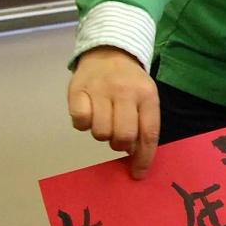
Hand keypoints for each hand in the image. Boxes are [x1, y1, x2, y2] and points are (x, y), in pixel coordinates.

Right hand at [68, 47, 160, 178]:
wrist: (110, 52)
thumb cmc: (131, 82)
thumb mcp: (146, 97)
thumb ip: (144, 124)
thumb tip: (136, 157)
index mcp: (147, 96)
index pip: (149, 133)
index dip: (144, 158)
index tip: (138, 174)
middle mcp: (125, 92)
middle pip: (123, 136)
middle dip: (121, 145)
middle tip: (119, 138)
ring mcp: (100, 90)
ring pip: (100, 132)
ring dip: (102, 134)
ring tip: (105, 121)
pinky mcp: (77, 90)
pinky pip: (79, 121)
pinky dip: (83, 124)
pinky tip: (89, 114)